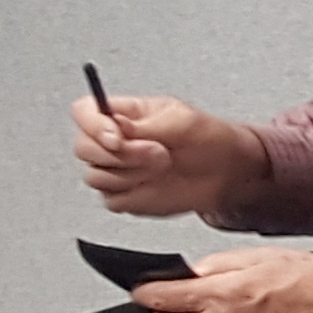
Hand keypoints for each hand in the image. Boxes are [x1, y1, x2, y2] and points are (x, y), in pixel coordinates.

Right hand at [76, 92, 264, 219]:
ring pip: (95, 176)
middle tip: (158, 153)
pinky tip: (158, 184)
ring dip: (132, 174)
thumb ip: (143, 125)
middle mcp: (114, 142)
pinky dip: (135, 194)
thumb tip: (112, 124)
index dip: (92, 125)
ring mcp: (116, 170)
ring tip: (164, 166)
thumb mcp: (181, 121)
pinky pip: (111, 200)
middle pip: (84, 148)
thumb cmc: (209, 139)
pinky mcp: (124, 196)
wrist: (228, 173)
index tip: (116, 137)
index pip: (84, 112)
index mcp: (123, 115)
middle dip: (121, 154)